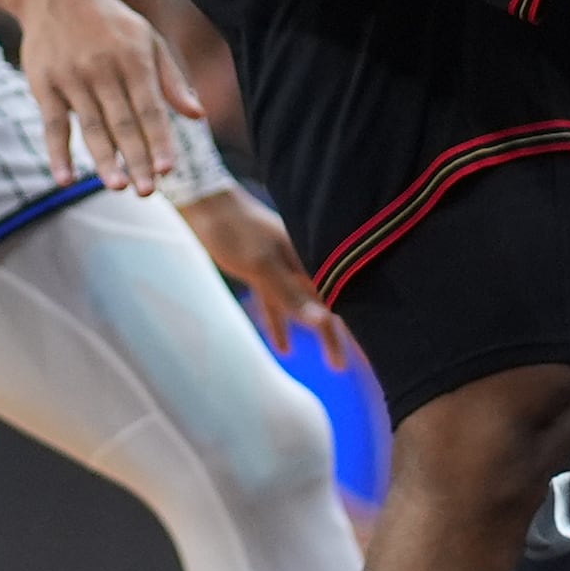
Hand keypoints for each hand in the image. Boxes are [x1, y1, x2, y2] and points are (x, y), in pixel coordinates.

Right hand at [16, 0, 202, 195]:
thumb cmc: (111, 23)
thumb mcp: (148, 40)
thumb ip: (172, 80)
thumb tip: (198, 115)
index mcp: (134, 60)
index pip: (151, 107)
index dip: (159, 139)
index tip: (169, 169)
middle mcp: (104, 70)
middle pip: (123, 122)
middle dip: (136, 158)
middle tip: (148, 192)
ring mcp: (72, 78)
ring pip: (91, 126)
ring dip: (103, 159)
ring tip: (117, 187)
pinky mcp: (45, 86)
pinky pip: (53, 125)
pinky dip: (59, 154)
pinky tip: (66, 179)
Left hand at [177, 189, 351, 361]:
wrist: (204, 203)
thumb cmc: (235, 231)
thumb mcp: (262, 266)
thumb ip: (291, 295)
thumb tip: (323, 321)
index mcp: (308, 255)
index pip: (338, 293)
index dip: (352, 320)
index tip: (365, 349)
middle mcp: (301, 259)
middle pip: (326, 301)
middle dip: (335, 334)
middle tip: (344, 366)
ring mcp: (282, 264)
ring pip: (304, 305)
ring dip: (314, 331)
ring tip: (331, 362)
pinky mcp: (262, 268)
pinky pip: (278, 303)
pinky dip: (282, 324)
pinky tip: (284, 347)